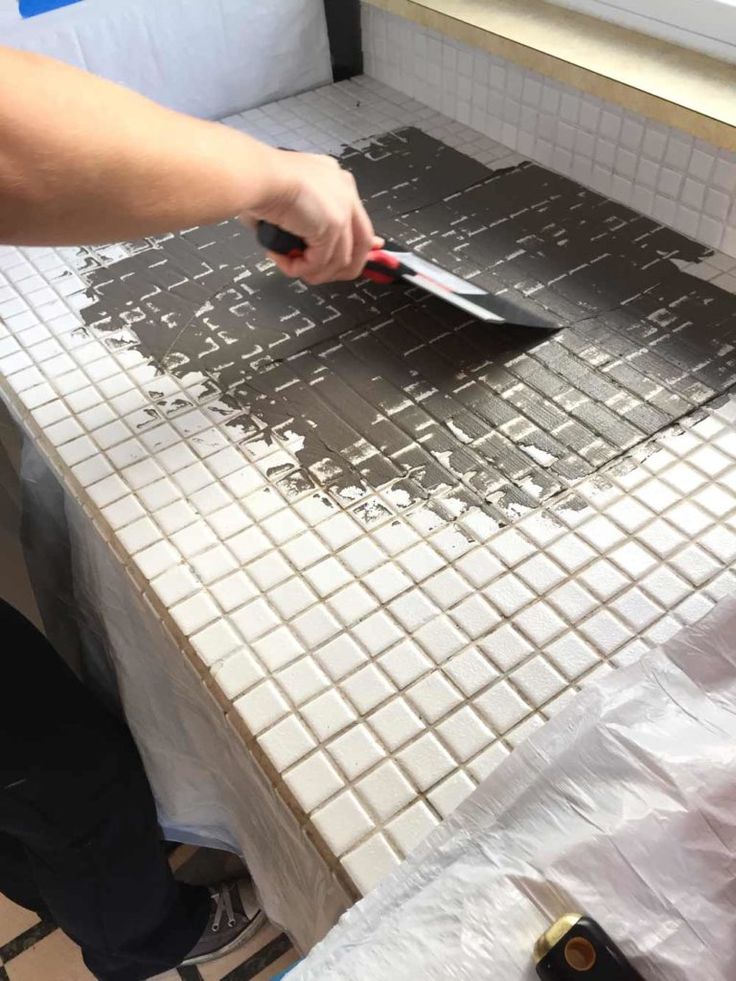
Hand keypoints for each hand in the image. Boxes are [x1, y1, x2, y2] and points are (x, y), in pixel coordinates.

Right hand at [241, 149, 382, 284]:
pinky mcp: (333, 225)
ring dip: (314, 271)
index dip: (356, 248)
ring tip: (291, 267)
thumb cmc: (259, 182)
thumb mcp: (285, 200)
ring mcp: (343, 209)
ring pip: (341, 260)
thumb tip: (293, 248)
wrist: (257, 176)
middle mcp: (344, 191)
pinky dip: (301, 269)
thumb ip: (299, 223)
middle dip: (340, 268)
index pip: (358, 221)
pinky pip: (321, 262)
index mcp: (335, 180)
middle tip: (316, 276)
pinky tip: (285, 262)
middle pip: (362, 243)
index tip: (348, 265)